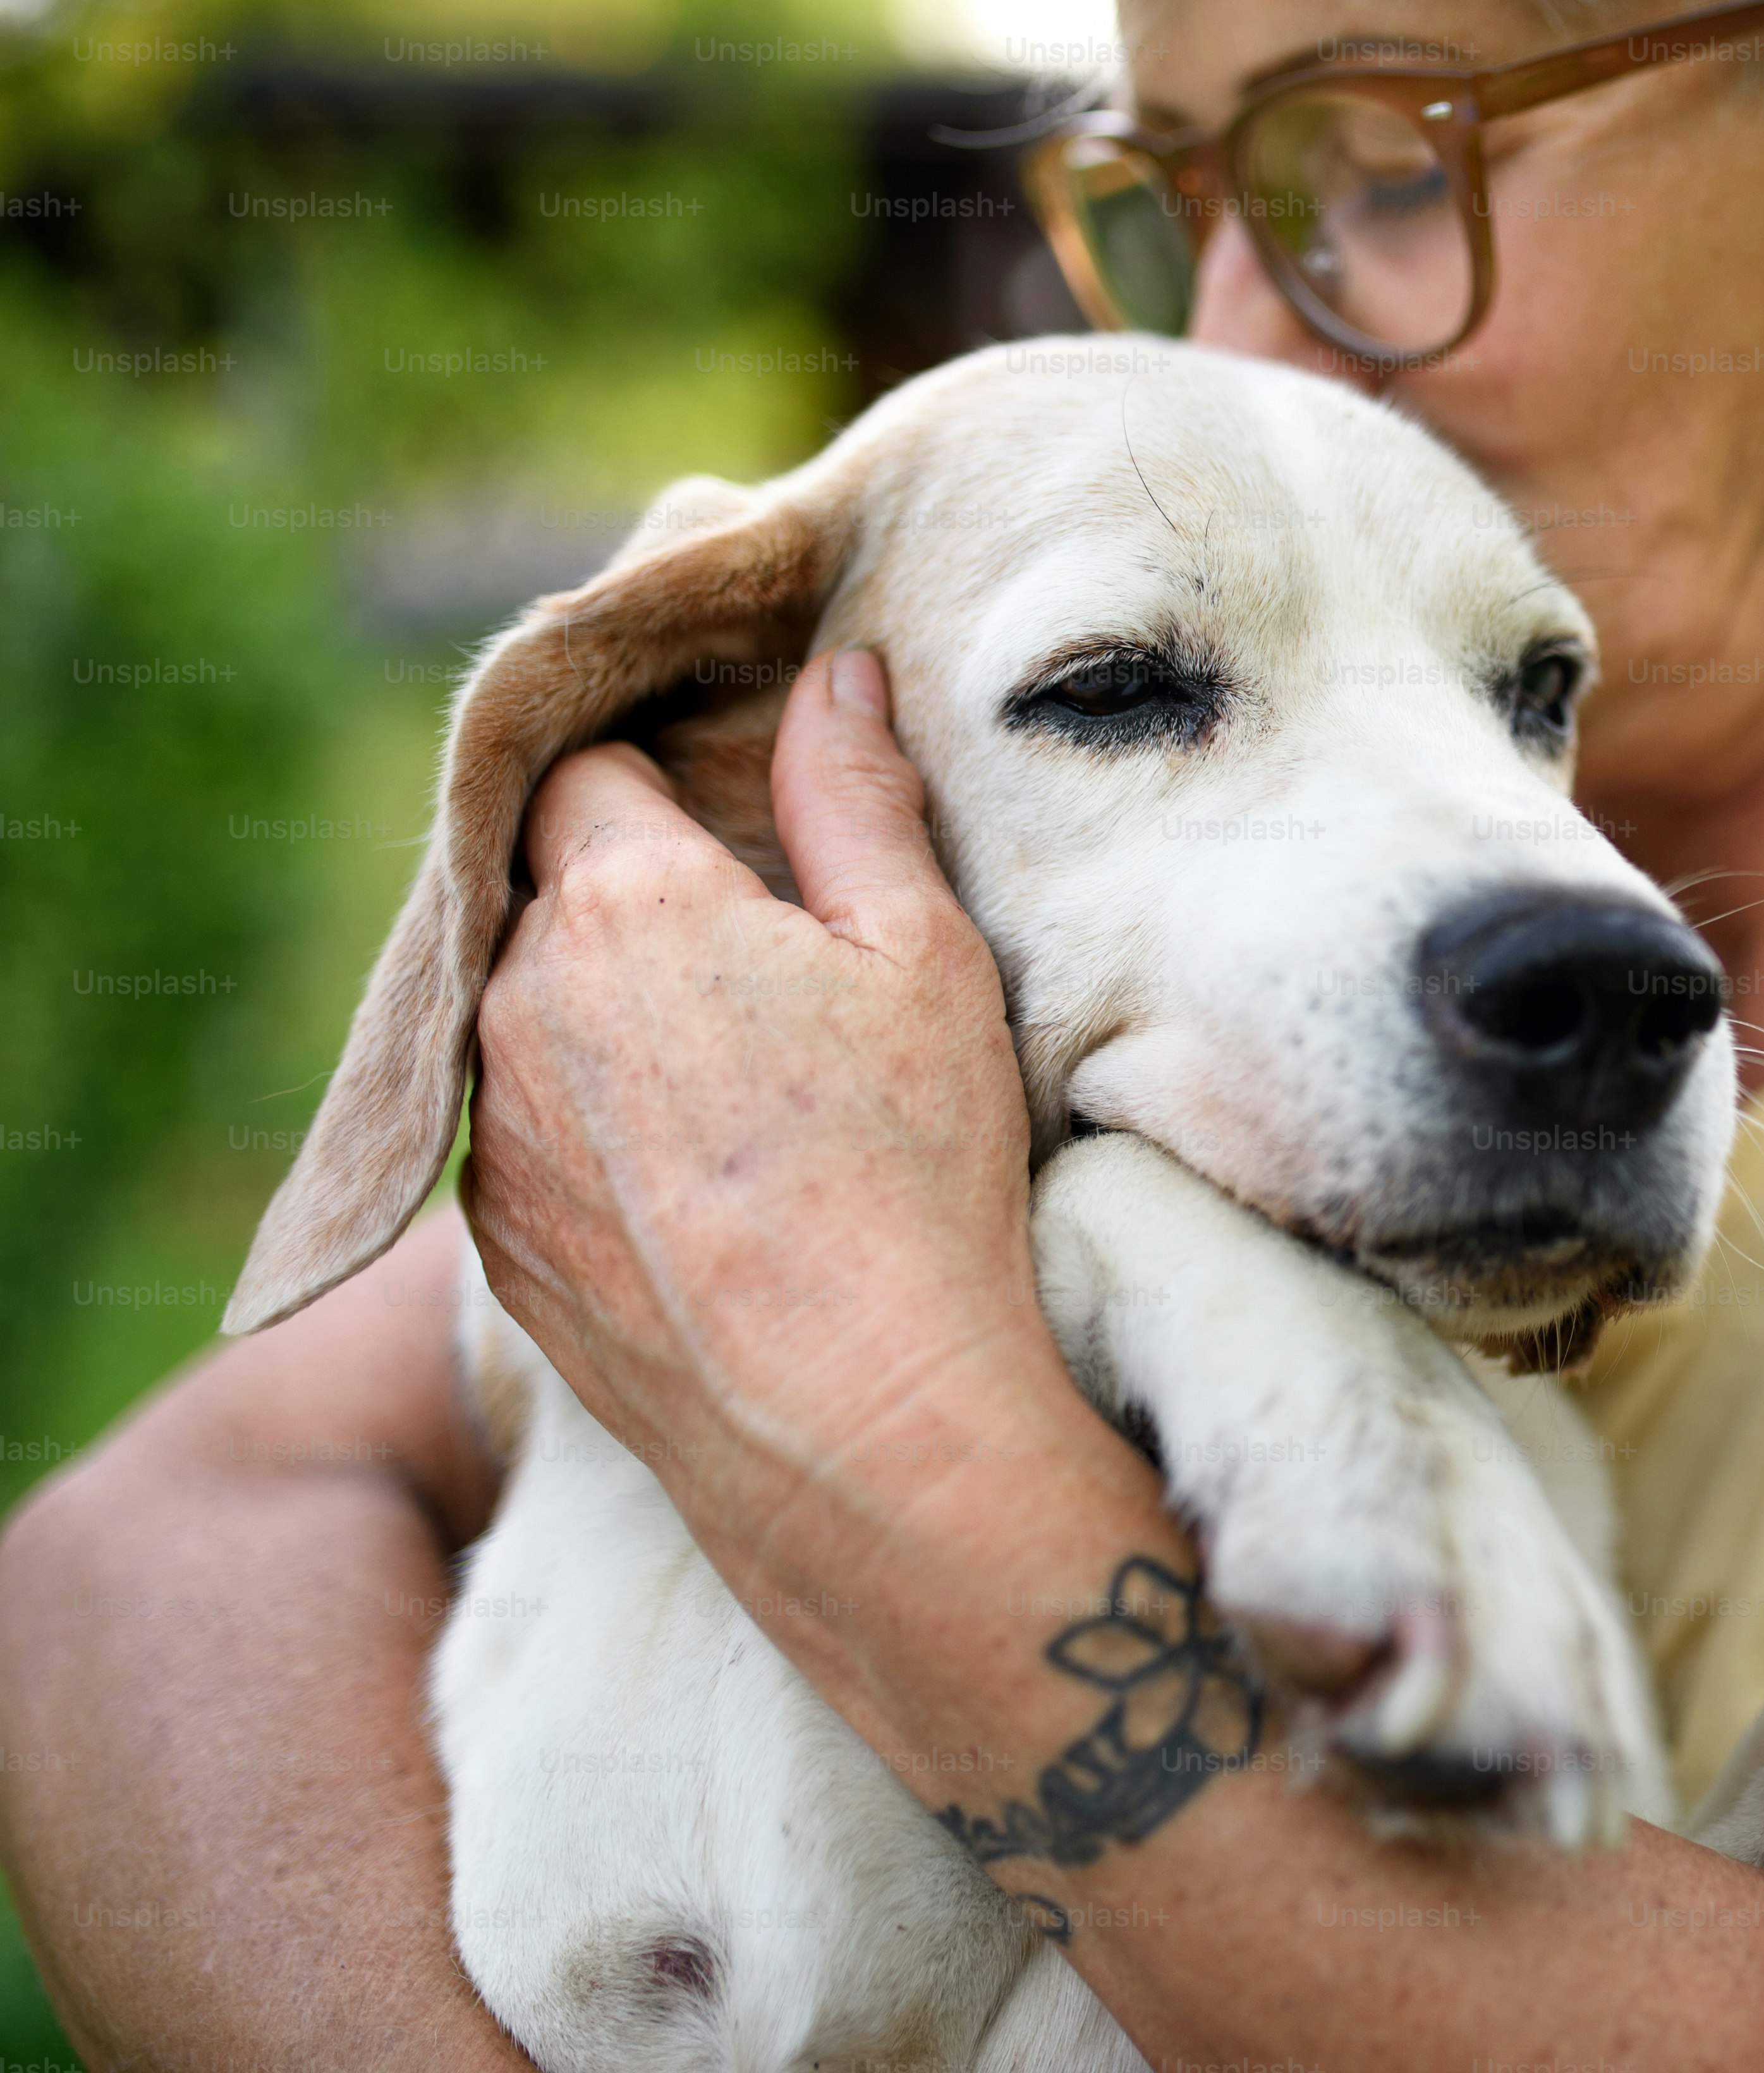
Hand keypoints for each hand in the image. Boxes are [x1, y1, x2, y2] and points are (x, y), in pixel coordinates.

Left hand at [463, 650, 1055, 1666]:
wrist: (850, 1419)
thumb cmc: (908, 1170)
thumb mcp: (921, 954)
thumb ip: (858, 797)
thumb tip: (831, 675)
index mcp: (621, 900)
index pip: (585, 769)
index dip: (650, 767)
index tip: (715, 796)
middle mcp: (515, 1001)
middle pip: (546, 890)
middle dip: (631, 893)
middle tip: (753, 945)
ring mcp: (490, 1133)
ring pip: (526, 1017)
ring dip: (602, 1015)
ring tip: (729, 1075)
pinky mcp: (496, 1243)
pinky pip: (525, 1136)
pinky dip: (589, 1129)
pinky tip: (696, 1177)